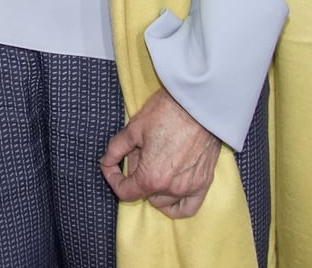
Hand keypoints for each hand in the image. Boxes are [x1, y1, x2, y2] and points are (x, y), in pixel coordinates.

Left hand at [101, 88, 219, 218]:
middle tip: (138, 154)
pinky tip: (170, 191)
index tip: (111, 166)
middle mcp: (172, 188)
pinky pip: (189, 207)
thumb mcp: (133, 129)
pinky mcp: (205, 182)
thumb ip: (115, 149)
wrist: (199, 104)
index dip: (113, 179)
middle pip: (145, 194)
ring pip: (164, 202)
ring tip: (154, 165)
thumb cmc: (166, 113)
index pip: (125, 192)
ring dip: (154, 189)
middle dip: (135, 177)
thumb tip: (106, 162)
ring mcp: (190, 188)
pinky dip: (177, 204)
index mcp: (151, 177)